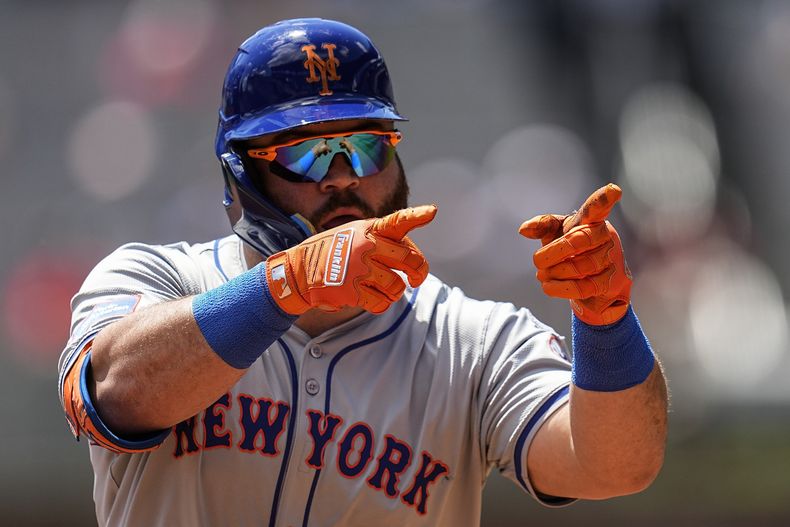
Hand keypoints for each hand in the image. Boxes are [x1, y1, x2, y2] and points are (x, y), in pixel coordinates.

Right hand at [266, 205, 436, 314]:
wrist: (298, 271)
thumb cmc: (331, 253)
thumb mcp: (352, 234)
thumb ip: (381, 239)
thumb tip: (411, 257)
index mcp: (369, 230)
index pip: (397, 221)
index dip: (416, 216)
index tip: (432, 212)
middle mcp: (367, 246)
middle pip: (410, 260)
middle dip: (417, 272)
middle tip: (416, 279)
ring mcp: (360, 269)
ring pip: (397, 286)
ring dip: (394, 291)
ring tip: (383, 288)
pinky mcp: (353, 291)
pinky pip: (382, 303)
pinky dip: (381, 304)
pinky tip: (372, 298)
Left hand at [518, 184, 631, 324]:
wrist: (593, 284)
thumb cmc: (572, 251)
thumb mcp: (556, 234)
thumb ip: (542, 226)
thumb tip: (523, 229)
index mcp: (591, 221)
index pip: (596, 208)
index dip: (603, 199)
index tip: (613, 190)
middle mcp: (605, 236)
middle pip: (579, 240)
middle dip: (553, 252)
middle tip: (537, 261)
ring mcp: (612, 258)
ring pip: (581, 266)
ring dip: (555, 272)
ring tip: (543, 275)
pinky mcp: (612, 281)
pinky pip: (585, 286)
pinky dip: (561, 288)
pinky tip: (548, 286)